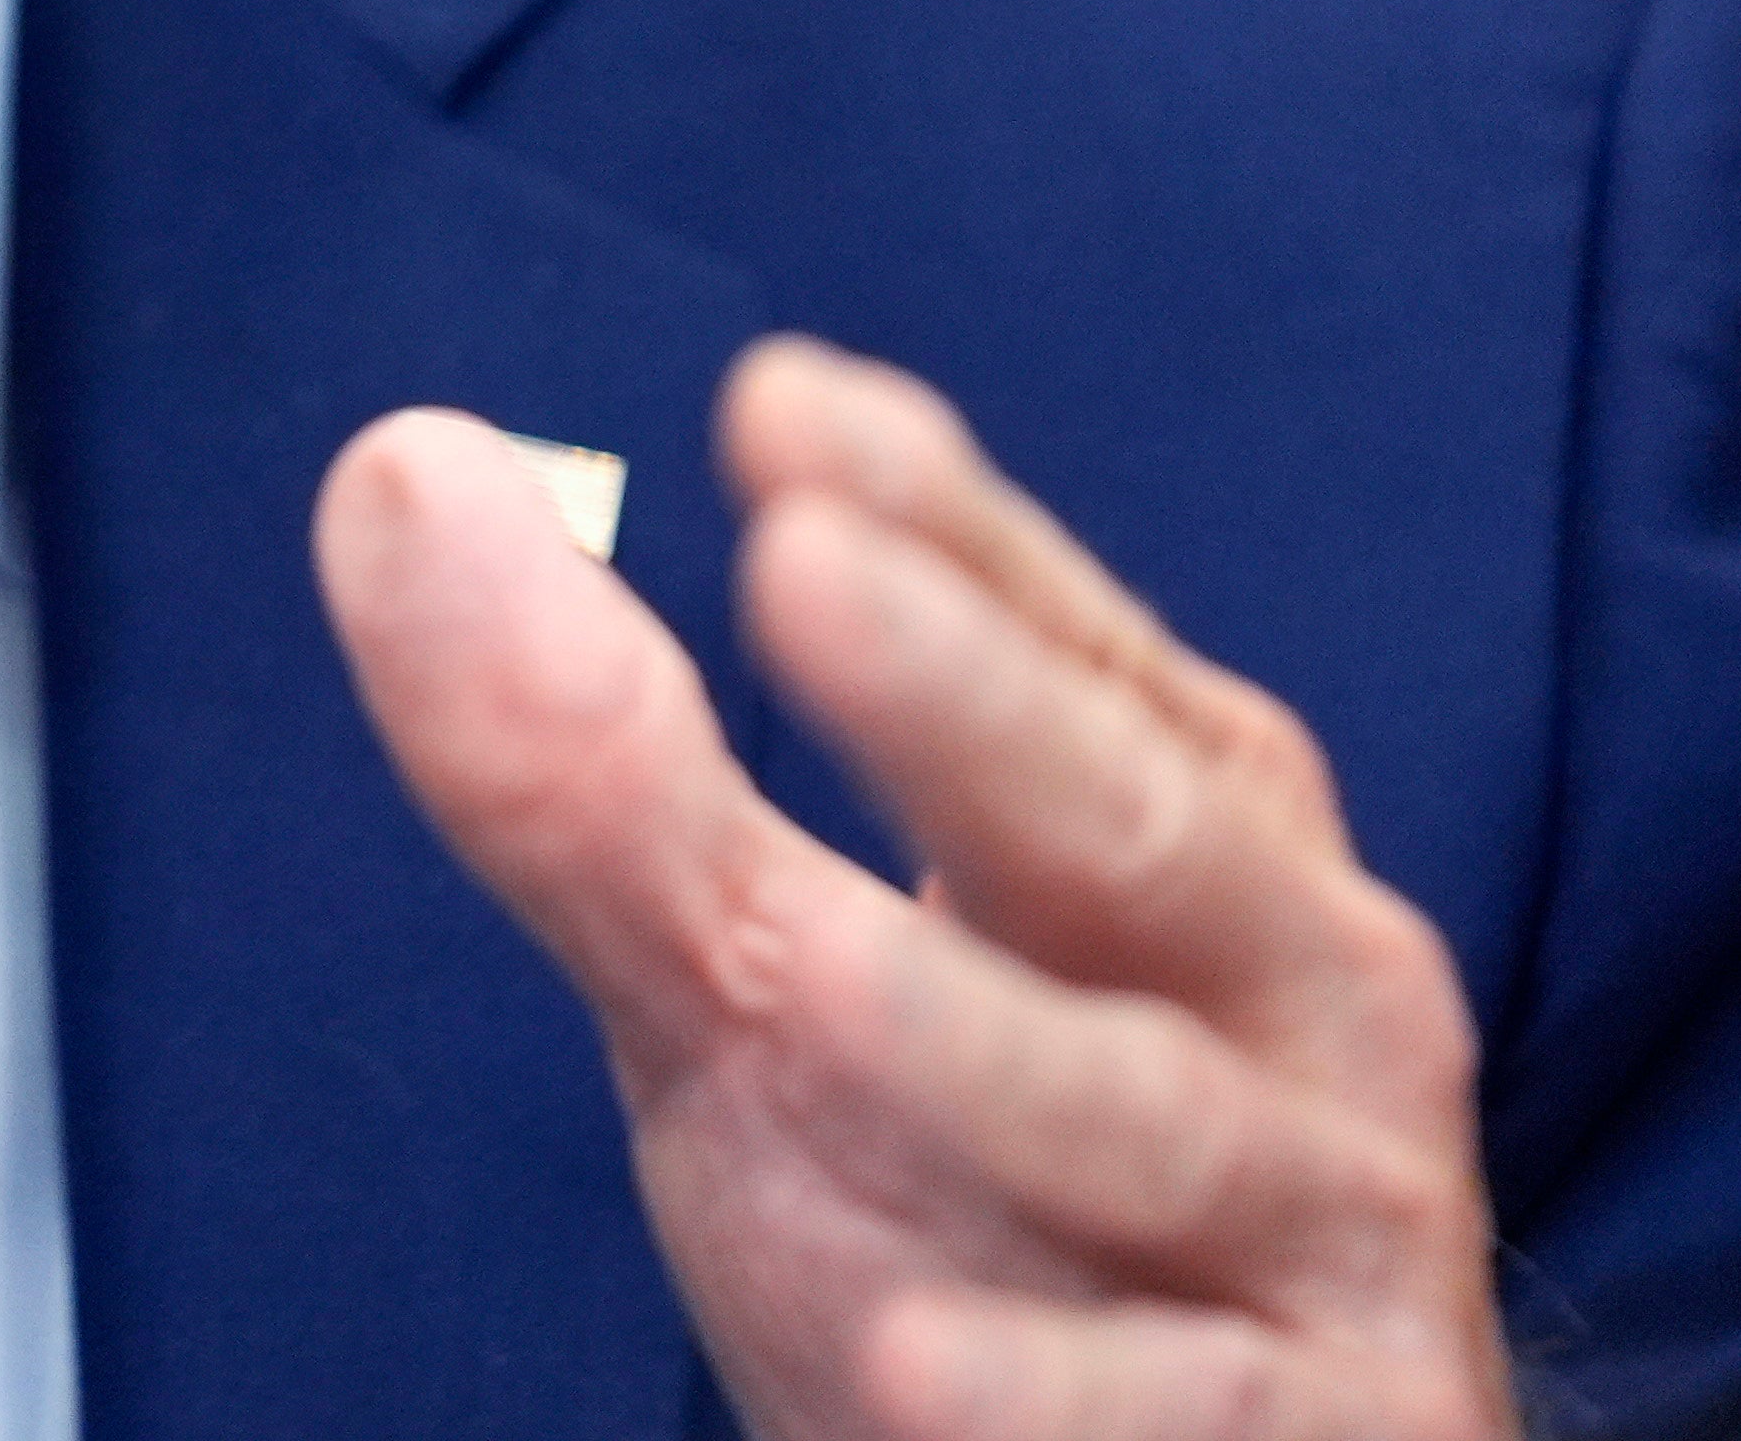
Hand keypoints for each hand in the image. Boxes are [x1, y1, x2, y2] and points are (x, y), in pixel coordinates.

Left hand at [318, 337, 1507, 1440]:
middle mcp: (1300, 1002)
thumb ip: (602, 761)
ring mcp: (1333, 1232)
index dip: (936, 524)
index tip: (777, 402)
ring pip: (1155, 1122)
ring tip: (807, 980)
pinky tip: (899, 1368)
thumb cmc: (963, 1210)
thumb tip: (405, 465)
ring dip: (982, 1049)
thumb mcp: (758, 988)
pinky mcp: (1334, 1438)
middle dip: (970, 707)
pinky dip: (1046, 1389)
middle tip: (807, 568)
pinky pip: (1184, 1412)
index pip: (1072, 645)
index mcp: (1187, 841)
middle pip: (1133, 826)